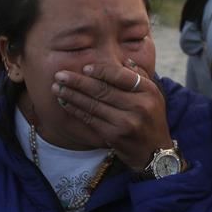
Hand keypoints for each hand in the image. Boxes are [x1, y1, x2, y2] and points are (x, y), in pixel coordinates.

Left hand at [51, 60, 172, 170]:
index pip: (120, 76)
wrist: (155, 152)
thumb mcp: (153, 95)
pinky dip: (76, 110)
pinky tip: (65, 103)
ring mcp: (126, 122)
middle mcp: (138, 105)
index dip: (100, 71)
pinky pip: (90, 119)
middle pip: (102, 90)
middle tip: (60, 75)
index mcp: (148, 91)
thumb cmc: (151, 119)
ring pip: (93, 105)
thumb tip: (124, 59)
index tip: (83, 68)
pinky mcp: (114, 136)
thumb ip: (139, 76)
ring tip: (56, 88)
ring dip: (72, 95)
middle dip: (78, 82)